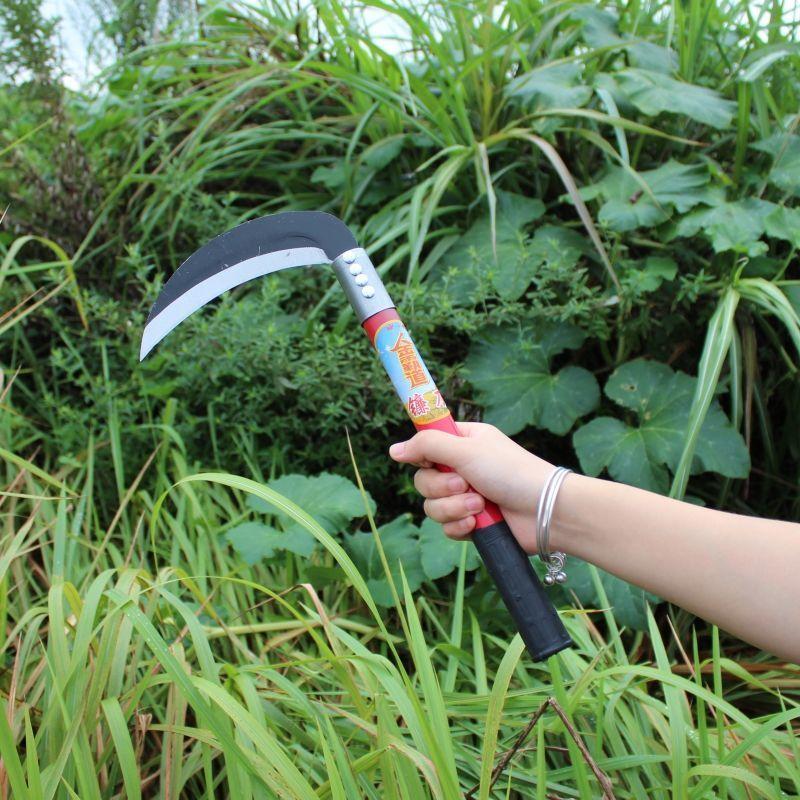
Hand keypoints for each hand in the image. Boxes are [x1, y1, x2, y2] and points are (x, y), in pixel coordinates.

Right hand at [388, 422, 553, 553]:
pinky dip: (460, 525)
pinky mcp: (472, 522)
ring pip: (432, 506)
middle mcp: (462, 467)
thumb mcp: (466, 449)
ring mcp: (466, 496)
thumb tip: (394, 450)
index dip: (423, 454)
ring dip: (453, 508)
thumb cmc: (511, 471)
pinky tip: (478, 522)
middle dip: (441, 487)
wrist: (543, 511)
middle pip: (423, 479)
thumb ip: (427, 446)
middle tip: (464, 484)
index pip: (426, 444)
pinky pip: (446, 527)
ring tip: (479, 505)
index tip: (429, 460)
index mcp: (463, 442)